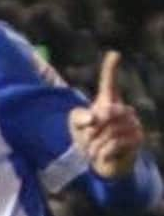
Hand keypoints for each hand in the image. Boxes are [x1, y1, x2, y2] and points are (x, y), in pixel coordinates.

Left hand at [69, 51, 143, 177]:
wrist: (100, 161)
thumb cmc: (87, 137)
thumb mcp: (77, 125)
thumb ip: (81, 118)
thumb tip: (95, 118)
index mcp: (107, 101)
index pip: (109, 82)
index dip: (110, 68)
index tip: (114, 53)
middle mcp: (124, 109)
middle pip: (105, 113)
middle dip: (91, 128)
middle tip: (87, 138)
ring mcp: (133, 124)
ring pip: (108, 131)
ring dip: (94, 143)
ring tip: (93, 148)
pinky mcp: (137, 140)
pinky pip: (114, 143)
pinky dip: (102, 151)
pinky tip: (101, 155)